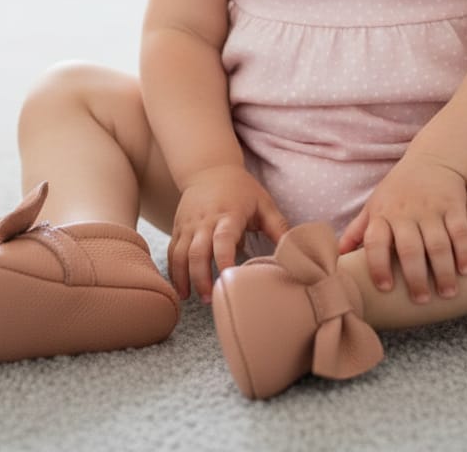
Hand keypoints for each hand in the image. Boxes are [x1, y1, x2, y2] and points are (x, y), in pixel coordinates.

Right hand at [168, 165, 288, 302]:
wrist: (210, 169)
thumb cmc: (242, 189)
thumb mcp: (264, 203)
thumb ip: (279, 228)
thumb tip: (294, 252)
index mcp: (230, 214)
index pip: (224, 239)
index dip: (225, 260)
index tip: (229, 278)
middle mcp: (206, 220)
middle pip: (197, 252)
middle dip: (201, 278)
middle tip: (211, 299)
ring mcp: (189, 224)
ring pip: (180, 254)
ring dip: (184, 278)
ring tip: (191, 298)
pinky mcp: (178, 227)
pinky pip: (172, 251)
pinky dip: (173, 272)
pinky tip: (180, 289)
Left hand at [338, 153, 466, 303]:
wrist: (432, 158)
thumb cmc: (398, 190)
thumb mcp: (374, 205)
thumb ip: (358, 230)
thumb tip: (336, 255)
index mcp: (382, 214)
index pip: (375, 242)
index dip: (378, 266)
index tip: (386, 288)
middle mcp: (405, 212)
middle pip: (409, 248)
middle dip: (415, 277)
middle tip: (421, 300)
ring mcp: (431, 208)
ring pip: (438, 243)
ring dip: (443, 271)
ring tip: (447, 293)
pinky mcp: (453, 205)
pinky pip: (460, 231)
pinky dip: (464, 251)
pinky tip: (466, 270)